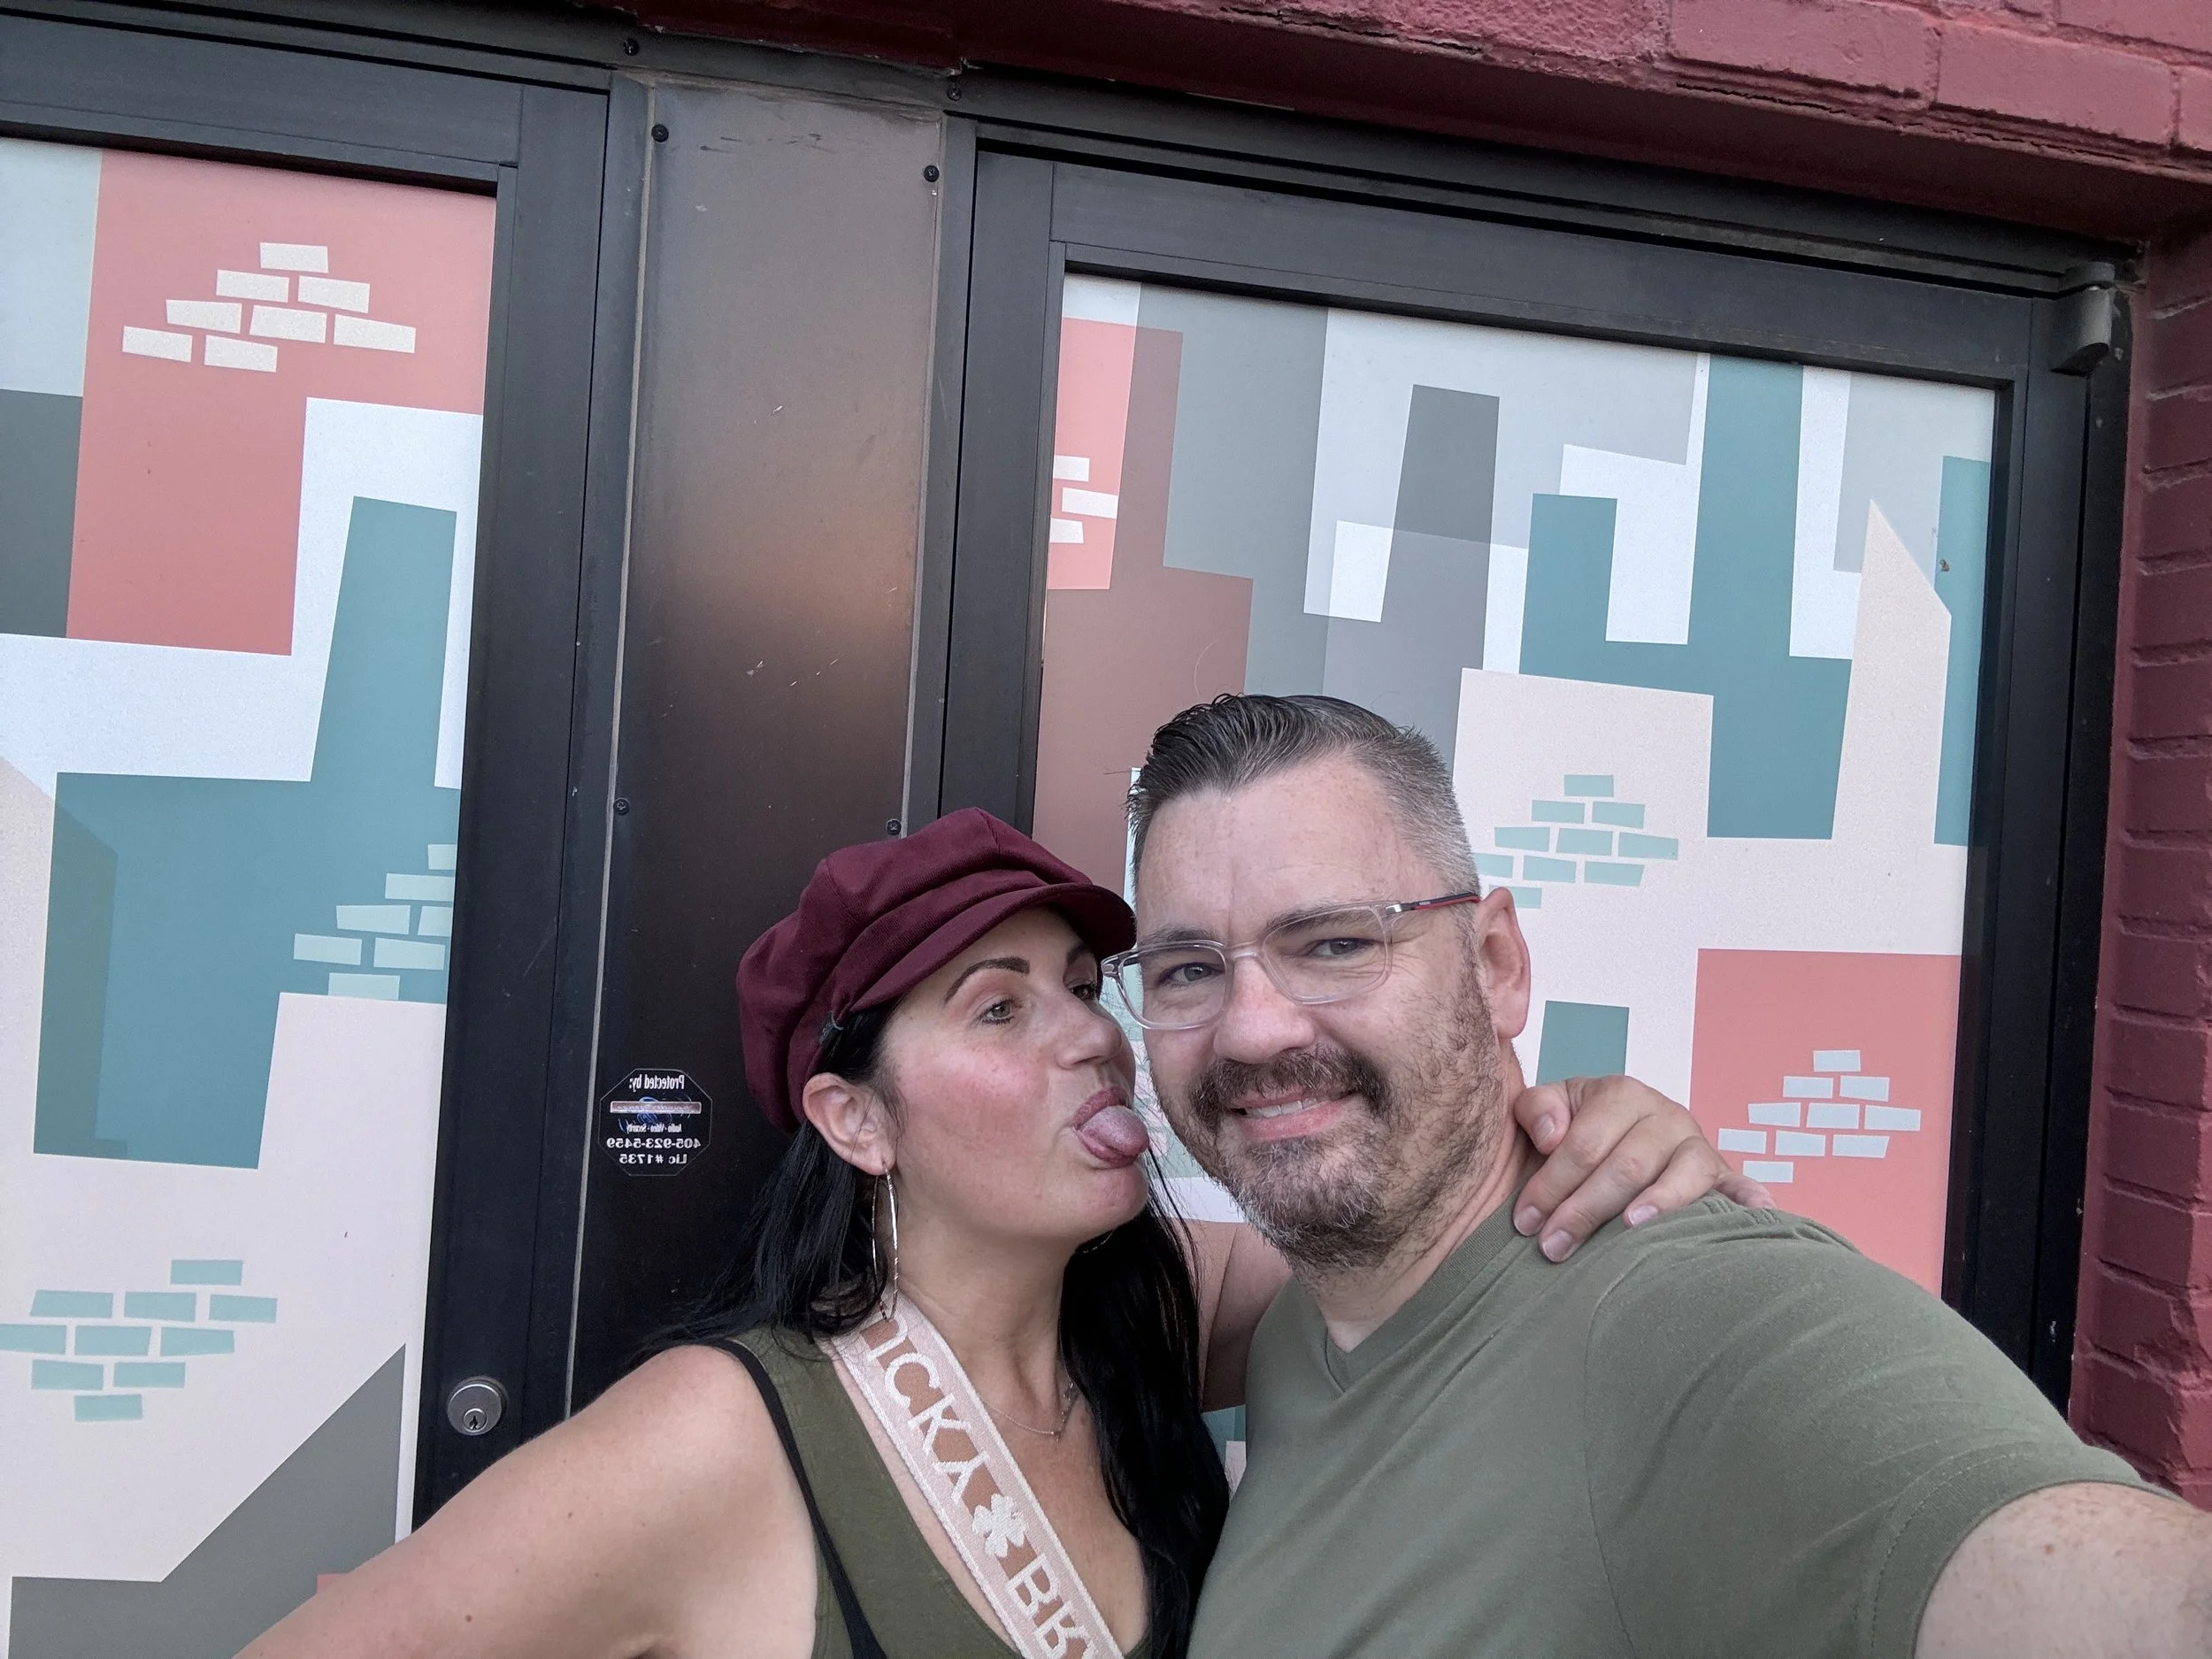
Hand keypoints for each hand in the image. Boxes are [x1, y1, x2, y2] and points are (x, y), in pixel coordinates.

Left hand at [1509, 1074, 1775, 1261]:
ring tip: (1631, 1229)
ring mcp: (1697, 1145)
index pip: (1584, 1143)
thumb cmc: (1574, 1130)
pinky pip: (1739, 1185)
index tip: (1526, 1223)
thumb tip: (1551, 1136)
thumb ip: (1536, 1109)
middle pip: (1627, 1165)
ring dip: (1659, 1203)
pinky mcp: (1722, 1174)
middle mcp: (1666, 1115)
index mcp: (1621, 1094)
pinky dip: (1749, 1198)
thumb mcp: (1547, 1110)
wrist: (1614, 1133)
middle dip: (1585, 1209)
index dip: (1551, 1184)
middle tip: (1554, 1247)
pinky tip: (1756, 1213)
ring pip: (1683, 1174)